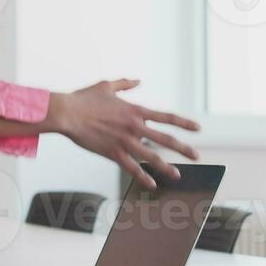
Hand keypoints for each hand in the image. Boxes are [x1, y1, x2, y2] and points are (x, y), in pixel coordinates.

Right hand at [47, 79, 200, 187]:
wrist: (67, 113)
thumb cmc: (84, 98)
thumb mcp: (106, 85)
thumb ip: (124, 83)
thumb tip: (137, 80)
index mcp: (135, 110)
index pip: (166, 117)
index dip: (184, 123)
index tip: (198, 128)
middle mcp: (134, 126)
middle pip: (165, 139)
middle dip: (183, 148)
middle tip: (197, 156)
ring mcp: (124, 141)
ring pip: (151, 157)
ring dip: (166, 167)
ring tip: (178, 175)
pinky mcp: (112, 153)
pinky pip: (131, 167)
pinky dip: (142, 177)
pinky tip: (152, 184)